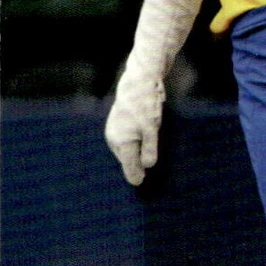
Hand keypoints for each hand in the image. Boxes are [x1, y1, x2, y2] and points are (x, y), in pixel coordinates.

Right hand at [105, 70, 165, 184]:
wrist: (139, 82)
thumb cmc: (145, 105)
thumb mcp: (151, 128)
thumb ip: (149, 148)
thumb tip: (147, 166)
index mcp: (120, 141)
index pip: (129, 166)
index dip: (135, 175)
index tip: (140, 184)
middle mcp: (114, 138)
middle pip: (126, 159)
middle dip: (135, 166)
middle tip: (143, 178)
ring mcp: (114, 131)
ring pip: (126, 150)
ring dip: (134, 155)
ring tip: (143, 164)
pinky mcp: (118, 125)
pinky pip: (126, 141)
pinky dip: (132, 146)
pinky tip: (140, 146)